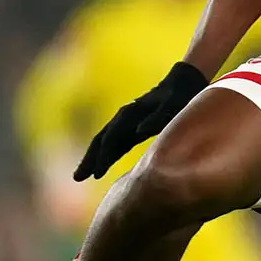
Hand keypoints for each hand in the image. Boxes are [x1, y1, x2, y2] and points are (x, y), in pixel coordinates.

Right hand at [74, 62, 208, 180]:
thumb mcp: (173, 105)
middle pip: (101, 139)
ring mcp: (127, 122)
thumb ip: (158, 117)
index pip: (111, 137)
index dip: (104, 156)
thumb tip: (139, 131)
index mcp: (131, 113)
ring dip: (93, 158)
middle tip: (77, 177)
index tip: (96, 173)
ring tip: (81, 176)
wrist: (182, 84)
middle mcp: (124, 117)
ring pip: (104, 142)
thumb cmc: (179, 97)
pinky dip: (105, 156)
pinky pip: (114, 144)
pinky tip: (100, 168)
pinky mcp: (132, 128)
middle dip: (89, 158)